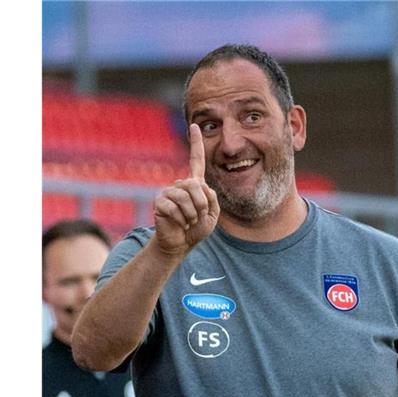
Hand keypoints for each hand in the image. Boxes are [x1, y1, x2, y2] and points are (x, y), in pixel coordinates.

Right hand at [152, 124, 219, 255]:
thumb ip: (211, 197)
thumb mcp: (213, 213)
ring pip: (186, 198)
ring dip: (192, 215)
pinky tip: (178, 223)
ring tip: (188, 221)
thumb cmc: (196, 228)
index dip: (196, 143)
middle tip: (198, 217)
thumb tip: (198, 185)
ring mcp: (168, 192)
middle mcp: (180, 184)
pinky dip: (181, 220)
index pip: (196, 160)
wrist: (181, 243)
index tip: (195, 125)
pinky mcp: (159, 202)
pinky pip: (174, 208)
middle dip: (202, 205)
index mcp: (194, 184)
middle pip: (196, 186)